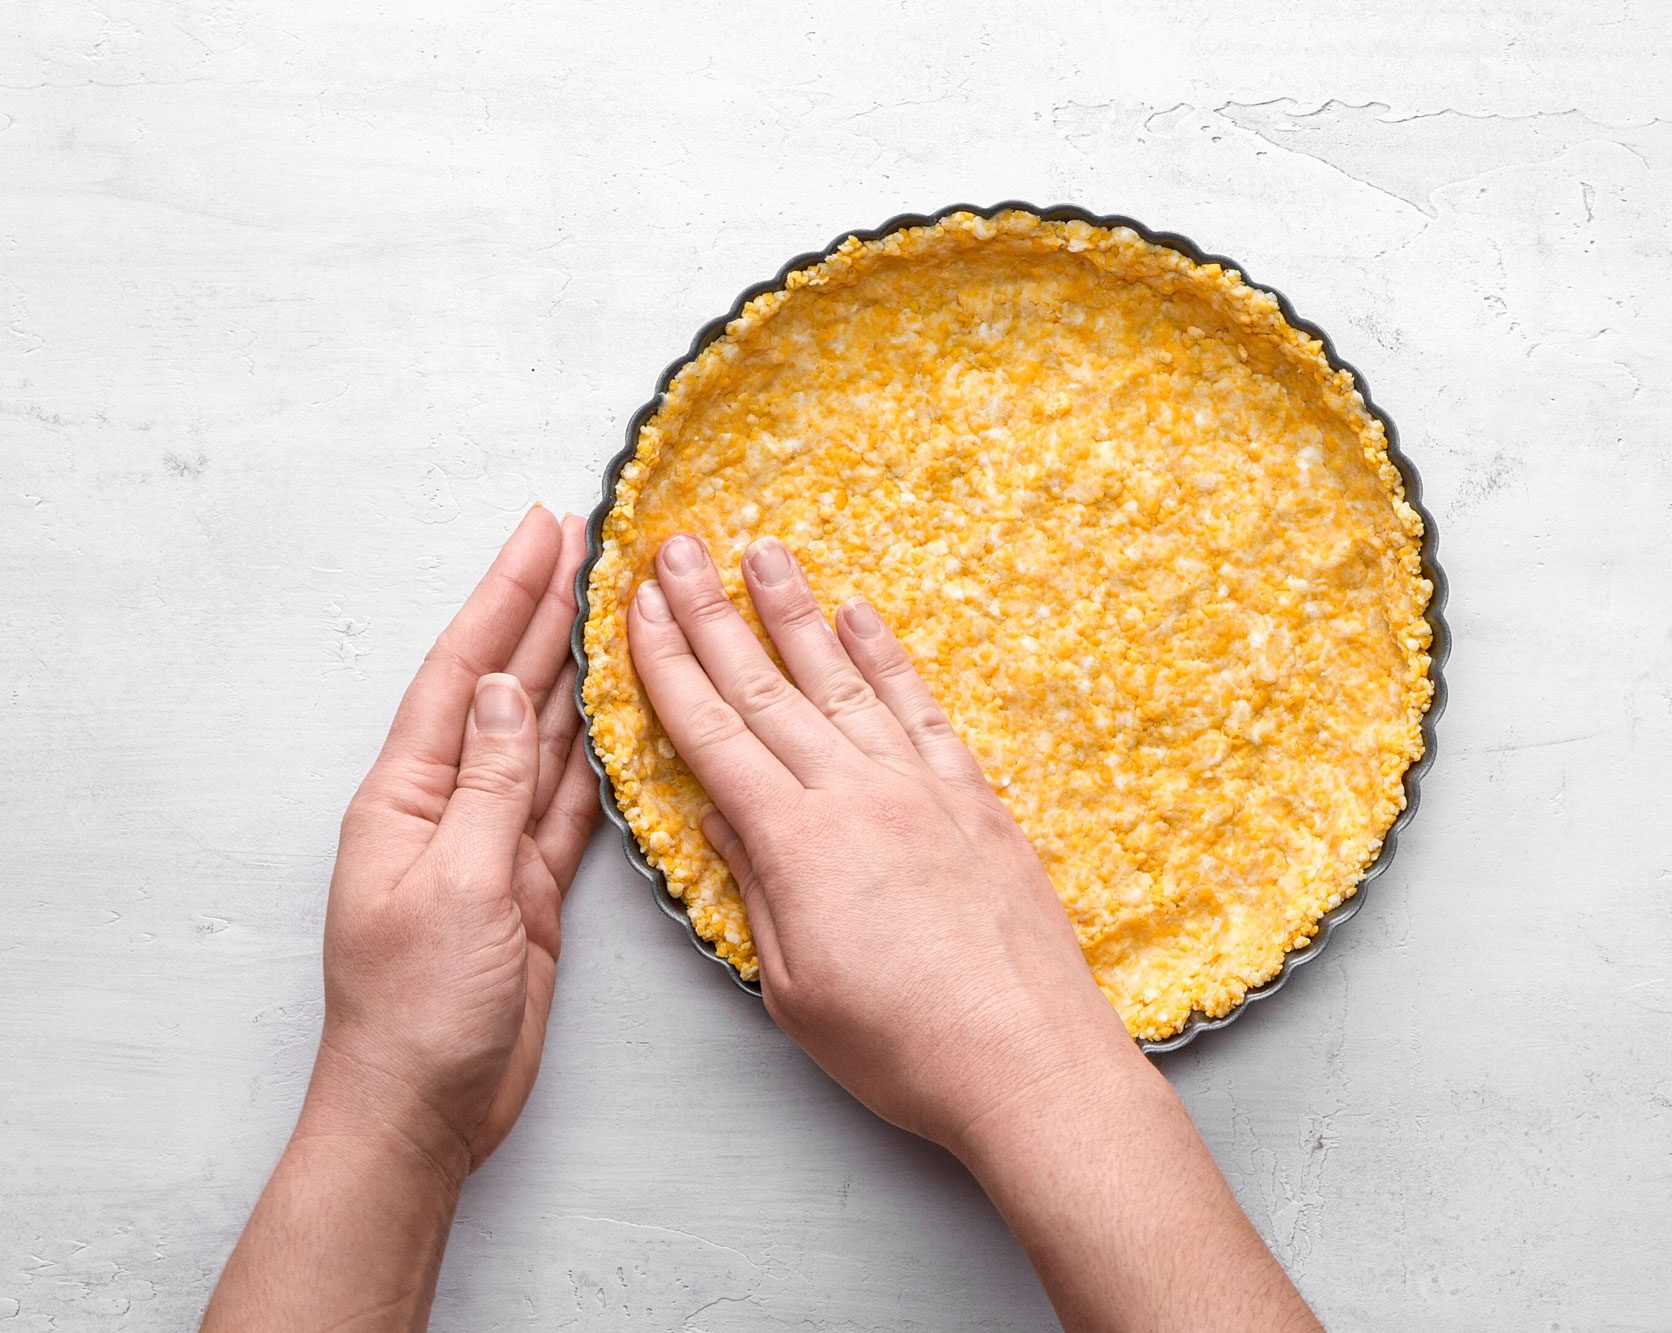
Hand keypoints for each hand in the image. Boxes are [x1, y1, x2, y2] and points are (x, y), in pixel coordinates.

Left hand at [317, 507, 599, 1169]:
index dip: (502, 597)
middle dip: (540, 612)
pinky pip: (567, 802)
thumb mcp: (455, 886)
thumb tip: (498, 693)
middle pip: (501, 687)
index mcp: (405, 796)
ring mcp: (490, 844)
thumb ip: (486, 787)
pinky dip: (594, 755)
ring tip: (610, 604)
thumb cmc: (417, 1010)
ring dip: (571, 670)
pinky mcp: (528, 886)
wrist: (424, 1110)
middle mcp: (446, 806)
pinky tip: (618, 712)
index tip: (541, 530)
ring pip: (540, 736)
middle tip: (584, 540)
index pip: (458, 672)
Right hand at [625, 533, 1140, 1150]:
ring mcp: (920, 786)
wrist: (1026, 1057)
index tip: (636, 605)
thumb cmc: (904, 1045)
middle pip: (766, 687)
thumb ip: (755, 891)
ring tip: (762, 550)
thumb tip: (720, 818)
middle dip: (713, 612)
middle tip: (678, 547)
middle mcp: (855, 793)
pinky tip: (861, 615)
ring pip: (843, 679)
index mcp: (796, 842)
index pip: (712, 734)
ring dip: (796, 611)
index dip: (667, 665)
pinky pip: (921, 707)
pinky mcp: (974, 797)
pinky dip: (888, 656)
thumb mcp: (794, 988)